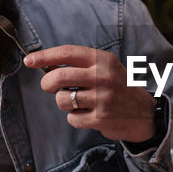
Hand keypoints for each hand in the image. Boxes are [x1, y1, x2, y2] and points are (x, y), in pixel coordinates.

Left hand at [25, 46, 155, 142]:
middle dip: (47, 84)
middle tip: (50, 87)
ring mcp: (101, 98)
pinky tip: (88, 114)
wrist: (143, 111)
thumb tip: (46, 66)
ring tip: (78, 102)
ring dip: (64, 103)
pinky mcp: (100, 117)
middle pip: (58, 77)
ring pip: (62, 100)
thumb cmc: (117, 87)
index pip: (67, 53)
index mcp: (102, 60)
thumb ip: (80, 65)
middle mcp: (102, 76)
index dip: (44, 56)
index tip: (29, 60)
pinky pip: (72, 118)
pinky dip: (75, 118)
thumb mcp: (105, 67)